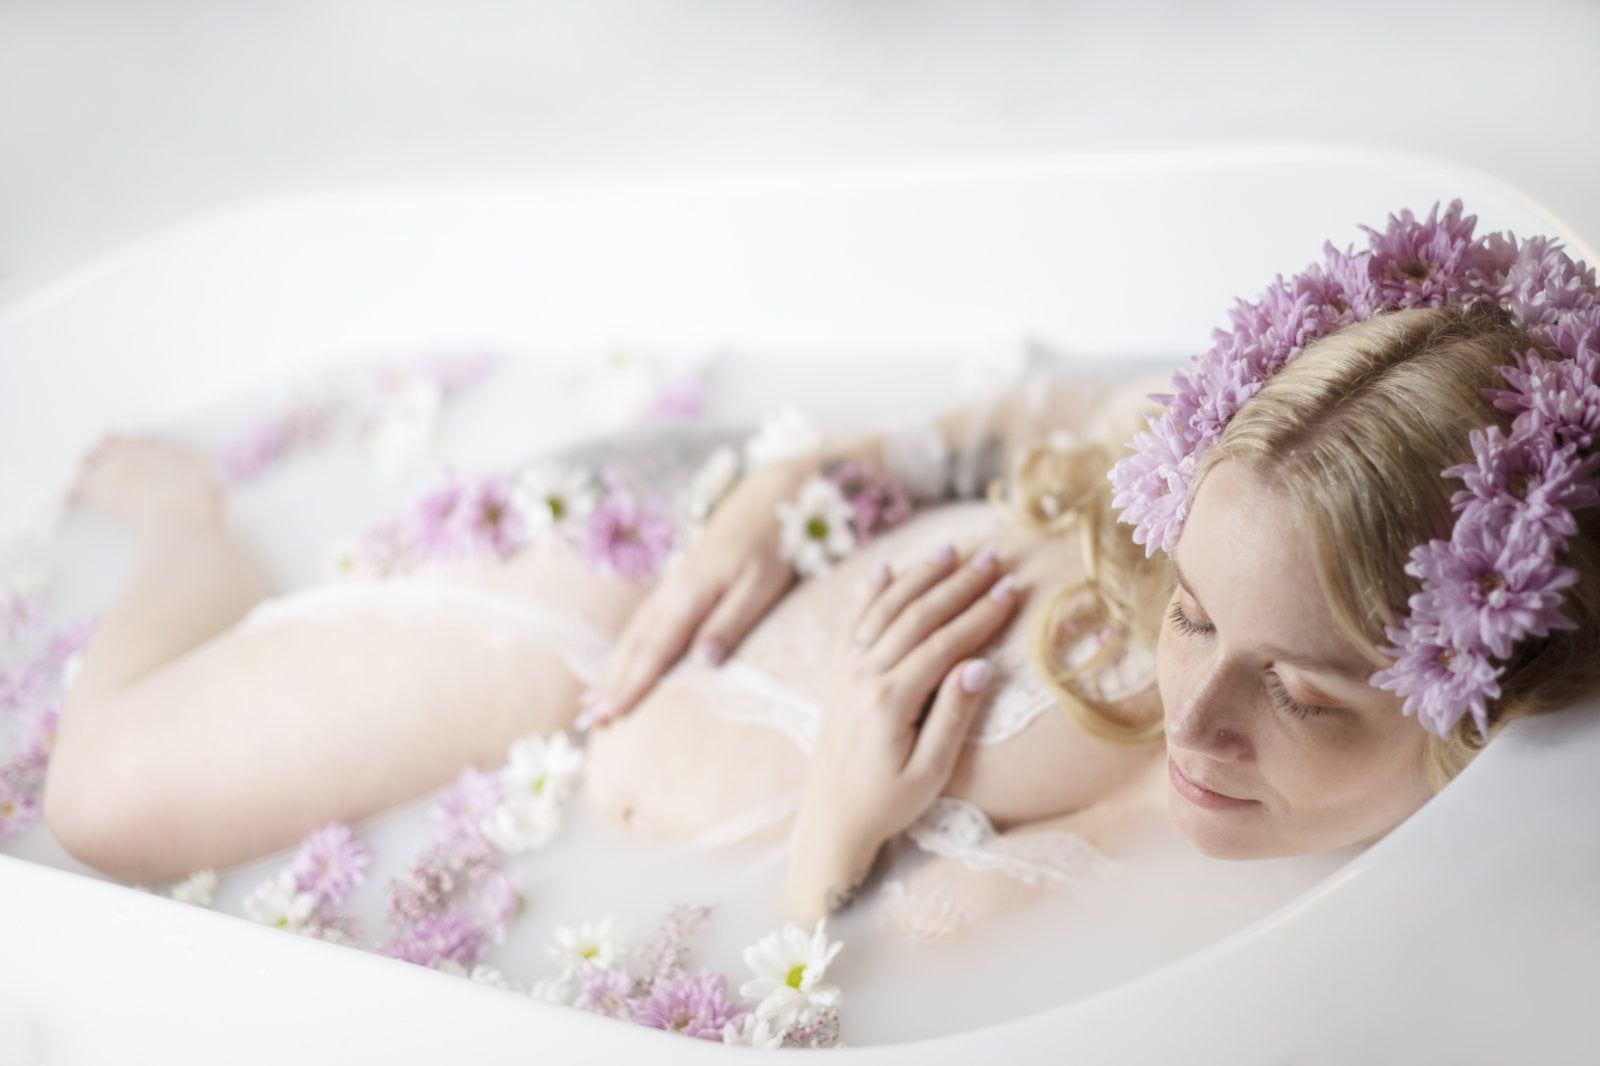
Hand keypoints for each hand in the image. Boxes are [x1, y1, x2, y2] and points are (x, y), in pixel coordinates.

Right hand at [578, 451, 819, 728]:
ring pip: (634, 633)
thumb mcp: (763, 585)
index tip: (610, 716)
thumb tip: (702, 663)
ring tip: (591, 701)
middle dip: (610, 684)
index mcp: (691, 592)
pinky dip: (626, 647)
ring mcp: (673, 585)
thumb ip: (732, 623)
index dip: (631, 685)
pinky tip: (619, 662)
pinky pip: (643, 622)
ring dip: (612, 668)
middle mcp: (673, 591)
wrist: (771, 495)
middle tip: (590, 723)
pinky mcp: (679, 583)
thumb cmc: (775, 542)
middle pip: (635, 645)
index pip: (655, 649)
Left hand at [785, 540, 1023, 918]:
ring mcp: (845, 671)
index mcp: (891, 699)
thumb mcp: (931, 770)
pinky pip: (852, 621)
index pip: (944, 642)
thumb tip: (981, 664)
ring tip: (950, 551)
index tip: (1011, 587)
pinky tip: (885, 569)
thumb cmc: (888, 802)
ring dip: (919, 577)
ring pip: (885, 610)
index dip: (981, 613)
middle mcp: (863, 676)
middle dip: (957, 583)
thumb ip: (954, 714)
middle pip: (916, 615)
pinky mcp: (835, 675)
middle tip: (992, 556)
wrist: (831, 818)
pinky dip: (869, 592)